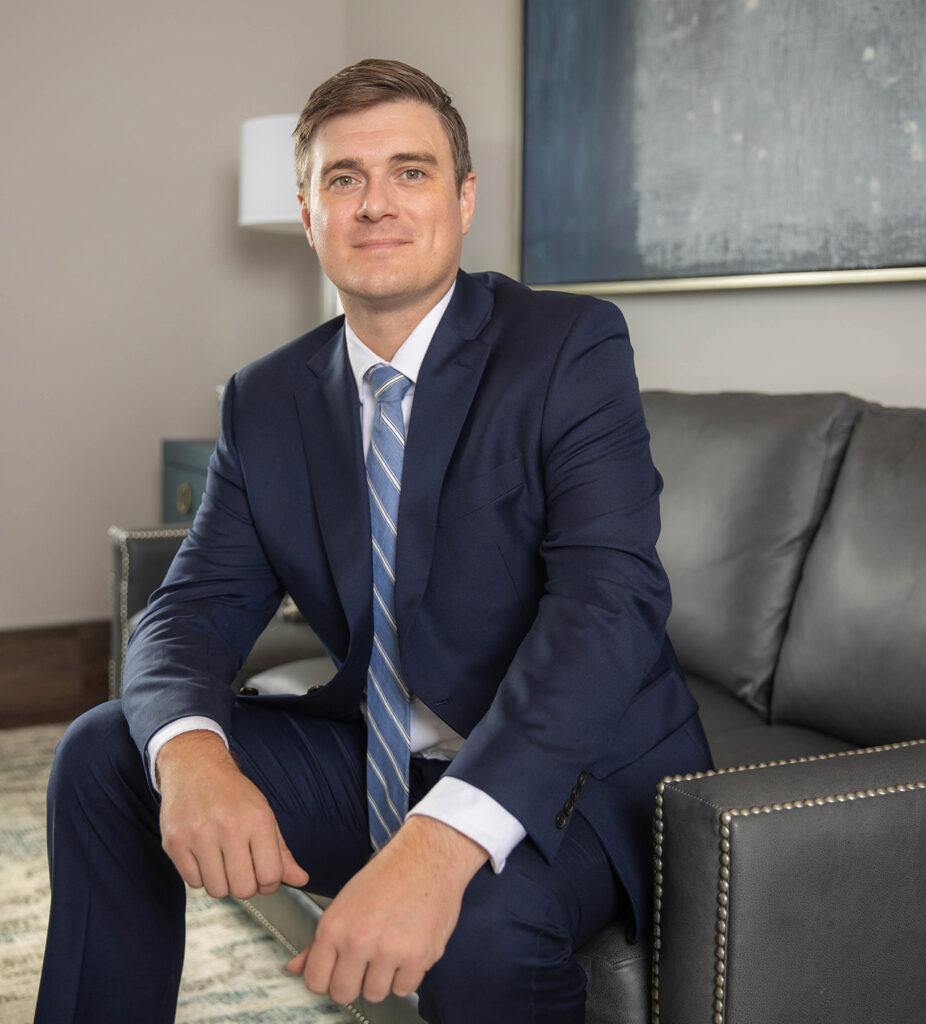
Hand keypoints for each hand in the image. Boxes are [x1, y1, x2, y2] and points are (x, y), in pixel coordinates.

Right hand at [157, 730, 308, 898]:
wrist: (195, 766)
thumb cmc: (233, 793)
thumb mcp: (264, 814)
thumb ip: (282, 851)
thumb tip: (301, 879)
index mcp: (257, 820)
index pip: (270, 876)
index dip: (269, 883)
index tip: (262, 874)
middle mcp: (229, 827)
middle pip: (243, 889)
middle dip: (245, 884)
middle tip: (241, 867)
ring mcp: (199, 836)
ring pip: (217, 890)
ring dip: (222, 881)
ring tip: (221, 859)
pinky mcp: (175, 843)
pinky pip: (193, 883)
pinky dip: (200, 875)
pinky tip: (203, 855)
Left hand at [286, 815, 487, 1004]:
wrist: (428, 854)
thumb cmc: (388, 873)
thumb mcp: (346, 901)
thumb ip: (320, 941)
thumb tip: (295, 968)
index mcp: (334, 926)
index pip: (315, 981)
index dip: (327, 979)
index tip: (338, 970)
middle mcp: (357, 940)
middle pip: (343, 993)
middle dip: (354, 981)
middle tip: (367, 960)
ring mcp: (388, 950)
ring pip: (375, 994)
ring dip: (383, 978)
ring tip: (391, 948)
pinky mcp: (418, 956)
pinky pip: (404, 988)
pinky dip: (407, 974)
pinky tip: (409, 946)